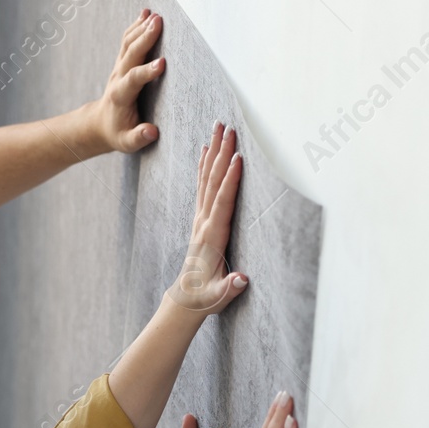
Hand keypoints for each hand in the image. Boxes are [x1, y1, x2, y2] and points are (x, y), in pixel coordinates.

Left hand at [84, 9, 164, 154]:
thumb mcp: (127, 142)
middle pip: (131, 54)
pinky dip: (136, 26)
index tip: (162, 63)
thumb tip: (151, 132)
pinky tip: (147, 13)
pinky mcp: (122, 62)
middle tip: (158, 23)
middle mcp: (118, 77)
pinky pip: (128, 41)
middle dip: (145, 38)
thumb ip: (138, 137)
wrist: (101, 123)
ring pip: (129, 44)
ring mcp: (119, 67)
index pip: (134, 80)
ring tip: (156, 15)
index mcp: (120, 95)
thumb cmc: (118, 132)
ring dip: (141, 28)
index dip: (146, 71)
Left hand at [166, 120, 247, 314]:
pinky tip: (206, 150)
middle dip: (221, 154)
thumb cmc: (207, 298)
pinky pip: (202, 187)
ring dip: (213, 153)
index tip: (237, 158)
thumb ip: (230, 287)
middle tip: (227, 128)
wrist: (187, 299)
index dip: (230, 181)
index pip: (222, 203)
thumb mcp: (219, 296)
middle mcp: (204, 223)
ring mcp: (200, 220)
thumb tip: (241, 280)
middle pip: (212, 182)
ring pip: (206, 179)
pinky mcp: (200, 220)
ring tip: (218, 128)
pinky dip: (205, 167)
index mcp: (212, 237)